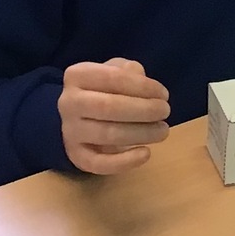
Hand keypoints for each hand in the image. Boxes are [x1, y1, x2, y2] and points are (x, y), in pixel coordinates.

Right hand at [60, 58, 170, 174]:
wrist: (77, 118)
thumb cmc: (103, 91)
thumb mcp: (114, 72)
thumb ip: (128, 71)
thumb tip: (143, 82)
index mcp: (77, 75)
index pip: (112, 78)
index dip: (142, 87)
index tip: (164, 94)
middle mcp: (69, 103)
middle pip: (109, 107)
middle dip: (144, 110)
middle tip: (165, 111)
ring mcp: (70, 131)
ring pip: (108, 135)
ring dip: (142, 133)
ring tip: (162, 130)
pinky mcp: (76, 156)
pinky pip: (99, 163)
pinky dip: (125, 162)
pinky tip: (146, 153)